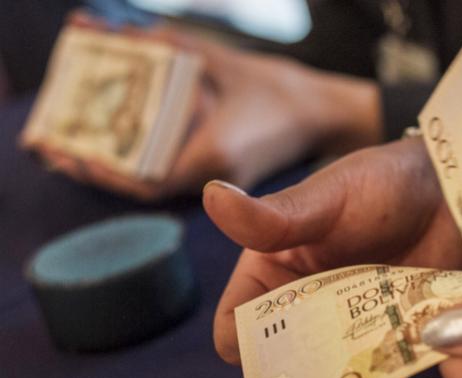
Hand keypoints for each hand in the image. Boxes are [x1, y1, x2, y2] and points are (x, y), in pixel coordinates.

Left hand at [38, 12, 381, 200]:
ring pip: (154, 177)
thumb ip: (174, 46)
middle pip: (141, 182)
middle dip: (97, 165)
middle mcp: (212, 175)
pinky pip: (172, 169)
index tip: (69, 154)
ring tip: (80, 136)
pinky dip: (144, 153)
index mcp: (215, 155)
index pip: (146, 181)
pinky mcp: (219, 171)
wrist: (325, 115)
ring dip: (117, 159)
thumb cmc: (284, 93)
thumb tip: (123, 32)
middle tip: (56, 142)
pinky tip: (125, 133)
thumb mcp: (227, 62)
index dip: (104, 172)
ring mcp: (217, 179)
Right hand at [203, 137, 461, 377]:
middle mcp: (304, 311)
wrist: (453, 191)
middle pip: (283, 372)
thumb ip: (273, 216)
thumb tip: (211, 194)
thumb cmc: (382, 183)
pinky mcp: (388, 346)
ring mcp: (347, 333)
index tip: (282, 358)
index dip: (249, 351)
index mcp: (272, 276)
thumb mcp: (327, 199)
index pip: (238, 330)